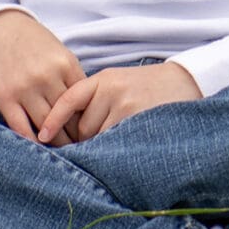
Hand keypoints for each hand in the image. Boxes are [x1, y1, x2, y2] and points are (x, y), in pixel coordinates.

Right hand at [0, 9, 84, 140]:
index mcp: (66, 65)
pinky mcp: (5, 97)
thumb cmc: (37, 45)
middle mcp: (46, 77)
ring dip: (56, 142)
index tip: (94, 134)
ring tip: (63, 151)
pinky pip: (20, 126)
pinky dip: (31, 141)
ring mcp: (25, 88)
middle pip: (67, 117)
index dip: (90, 121)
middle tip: (82, 150)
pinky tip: (39, 148)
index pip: (84, 102)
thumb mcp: (61, 54)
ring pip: (46, 125)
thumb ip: (74, 79)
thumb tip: (90, 112)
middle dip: (76, 136)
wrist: (2, 30)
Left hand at [39, 62, 201, 143]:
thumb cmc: (148, 89)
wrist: (186, 82)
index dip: (53, 119)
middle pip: (81, 126)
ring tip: (119, 140)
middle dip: (86, 138)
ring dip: (101, 145)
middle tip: (102, 140)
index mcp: (104, 78)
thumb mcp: (119, 83)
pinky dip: (114, 149)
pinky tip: (124, 148)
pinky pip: (112, 143)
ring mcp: (124, 104)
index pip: (69, 99)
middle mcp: (111, 89)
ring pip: (96, 137)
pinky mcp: (136, 119)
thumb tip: (68, 131)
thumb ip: (96, 100)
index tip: (42, 137)